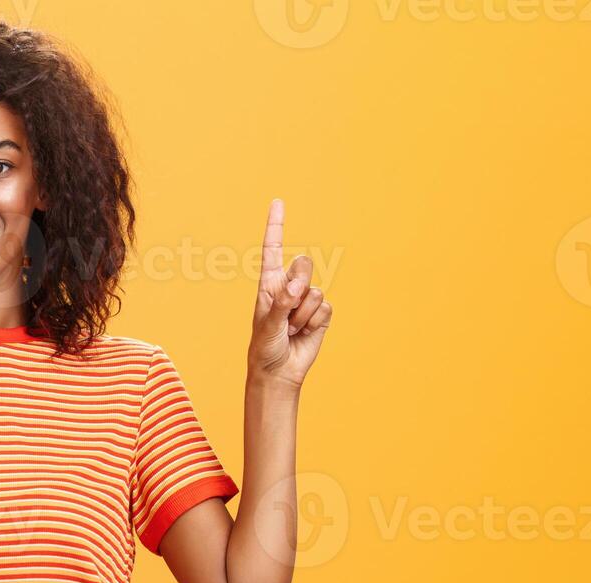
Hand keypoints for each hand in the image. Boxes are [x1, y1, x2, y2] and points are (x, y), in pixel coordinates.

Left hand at [248, 198, 331, 387]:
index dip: (276, 226)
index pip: (272, 249)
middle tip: (288, 308)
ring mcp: (306, 300)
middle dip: (299, 284)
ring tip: (291, 329)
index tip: (277, 202)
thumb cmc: (265, 347)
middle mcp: (289, 287)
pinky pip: (326, 308)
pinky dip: (314, 322)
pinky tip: (304, 333)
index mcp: (269, 283)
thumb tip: (299, 287)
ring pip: (315, 291)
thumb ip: (281, 303)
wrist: (280, 371)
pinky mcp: (321, 314)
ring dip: (302, 314)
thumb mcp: (266, 325)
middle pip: (304, 265)